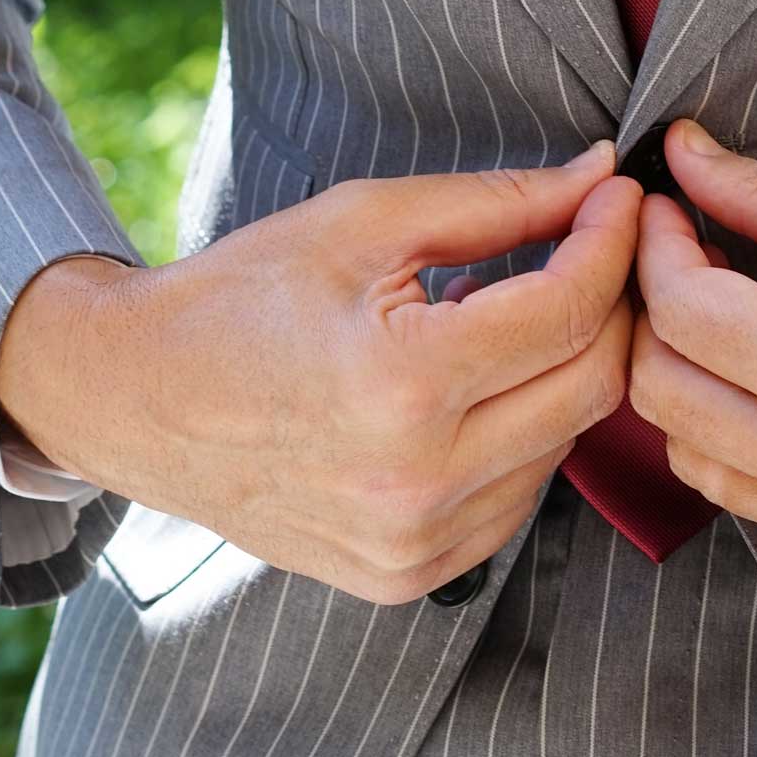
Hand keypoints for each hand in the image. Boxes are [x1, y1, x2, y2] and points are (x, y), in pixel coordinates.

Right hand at [0, 145, 639, 603]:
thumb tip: (599, 178)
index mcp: (403, 382)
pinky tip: (472, 391)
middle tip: (594, 248)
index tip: (619, 197)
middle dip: (611, 305)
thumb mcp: (365, 222)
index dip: (613, 241)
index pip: (571, 309)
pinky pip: (518, 501)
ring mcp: (415, 542)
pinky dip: (521, 437)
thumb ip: (497, 203)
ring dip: (563, 373)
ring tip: (506, 318)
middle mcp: (417, 480)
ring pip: (565, 446)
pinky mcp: (409, 577)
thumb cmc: (244, 295)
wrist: (137, 400)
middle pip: (592, 385)